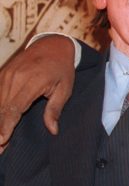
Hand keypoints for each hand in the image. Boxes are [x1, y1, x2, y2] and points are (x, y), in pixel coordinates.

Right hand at [0, 36, 76, 151]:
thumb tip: (53, 130)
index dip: (7, 125)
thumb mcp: (65, 88)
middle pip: (2, 108)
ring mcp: (6, 75)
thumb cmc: (62, 68)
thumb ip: (55, 109)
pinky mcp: (2, 74)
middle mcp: (15, 78)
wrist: (52, 45)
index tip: (2, 140)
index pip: (15, 108)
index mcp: (32, 81)